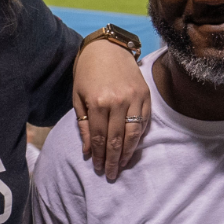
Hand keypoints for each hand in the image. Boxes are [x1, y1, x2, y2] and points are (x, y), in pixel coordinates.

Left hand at [72, 40, 148, 181]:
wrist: (108, 48)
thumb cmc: (87, 73)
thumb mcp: (78, 97)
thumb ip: (83, 125)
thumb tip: (87, 152)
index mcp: (98, 103)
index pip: (99, 137)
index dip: (99, 156)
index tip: (98, 169)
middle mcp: (118, 102)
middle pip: (116, 140)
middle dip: (113, 160)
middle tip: (111, 175)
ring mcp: (134, 99)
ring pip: (133, 134)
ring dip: (128, 154)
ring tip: (122, 166)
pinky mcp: (146, 96)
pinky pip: (144, 122)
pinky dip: (139, 137)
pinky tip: (133, 148)